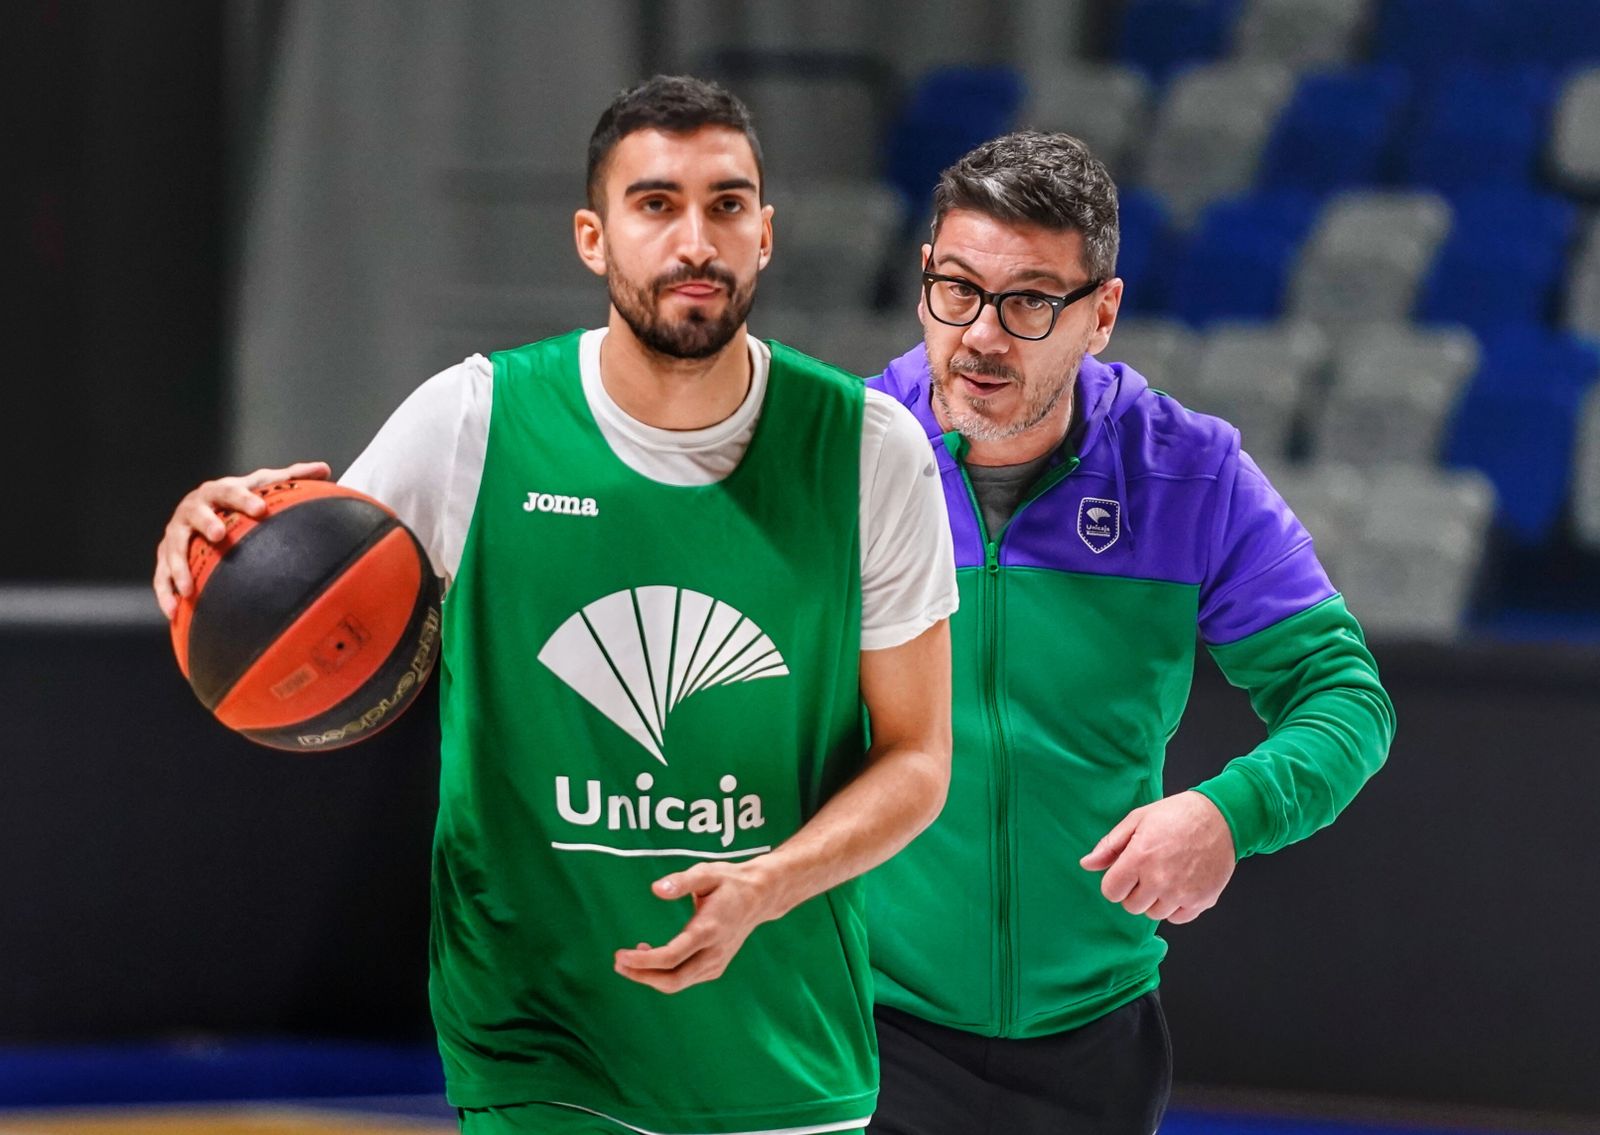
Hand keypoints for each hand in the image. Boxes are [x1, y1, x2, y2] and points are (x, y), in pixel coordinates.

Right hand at [153, 461, 331, 617]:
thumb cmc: (240, 500)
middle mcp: (192, 510)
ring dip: (179, 566)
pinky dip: (165, 593)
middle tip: (220, 535)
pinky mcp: (166, 556)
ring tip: (189, 588)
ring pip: (174, 548)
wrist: (206, 511)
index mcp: (217, 492)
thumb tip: (324, 469)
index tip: (261, 509)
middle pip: (196, 514)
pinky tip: (173, 611)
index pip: (229, 491)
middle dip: (206, 523)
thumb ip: (292, 477)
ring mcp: (177, 534)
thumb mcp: (263, 485)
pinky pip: (161, 576)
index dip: (243, 499)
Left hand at [614, 859, 785, 993]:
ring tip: (627, 958)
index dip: (643, 962)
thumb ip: (681, 881)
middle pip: (673, 980)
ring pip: (678, 983)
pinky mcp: (716, 967)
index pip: (672, 957)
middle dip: (642, 976)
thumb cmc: (729, 882)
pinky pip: (685, 979)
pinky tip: (651, 956)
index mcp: (709, 930)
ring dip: (650, 976)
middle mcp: (714, 952)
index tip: (620, 954)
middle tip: (617, 963)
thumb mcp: (706, 873)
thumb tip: (656, 889)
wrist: (760, 897)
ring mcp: (716, 963)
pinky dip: (664, 974)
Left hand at [1079, 790, 1236, 923]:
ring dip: (1156, 899)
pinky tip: (1181, 884)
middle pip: (1132, 906)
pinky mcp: (1202, 900)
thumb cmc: (1177, 814)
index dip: (1116, 882)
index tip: (1126, 872)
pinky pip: (1177, 918)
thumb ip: (1110, 845)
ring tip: (1166, 874)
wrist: (1220, 817)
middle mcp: (1160, 880)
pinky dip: (1176, 907)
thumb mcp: (1137, 820)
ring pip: (1154, 913)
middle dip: (1135, 891)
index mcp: (1139, 858)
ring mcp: (1182, 893)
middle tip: (1147, 871)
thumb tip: (1087, 864)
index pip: (1111, 892)